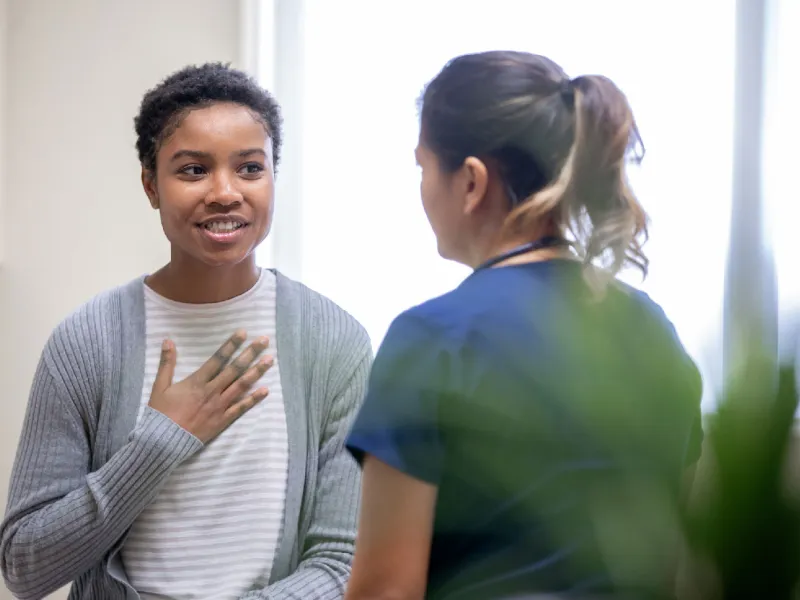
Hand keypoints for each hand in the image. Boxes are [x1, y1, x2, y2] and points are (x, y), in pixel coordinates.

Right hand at [148, 330, 272, 442]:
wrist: (162, 442)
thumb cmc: (160, 414)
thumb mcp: (159, 386)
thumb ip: (166, 363)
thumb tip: (168, 340)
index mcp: (197, 381)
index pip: (218, 358)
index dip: (231, 344)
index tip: (243, 332)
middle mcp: (212, 391)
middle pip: (235, 369)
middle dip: (250, 353)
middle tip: (264, 340)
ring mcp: (219, 406)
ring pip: (242, 386)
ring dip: (257, 372)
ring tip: (270, 360)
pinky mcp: (222, 420)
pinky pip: (241, 408)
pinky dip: (253, 399)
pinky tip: (266, 390)